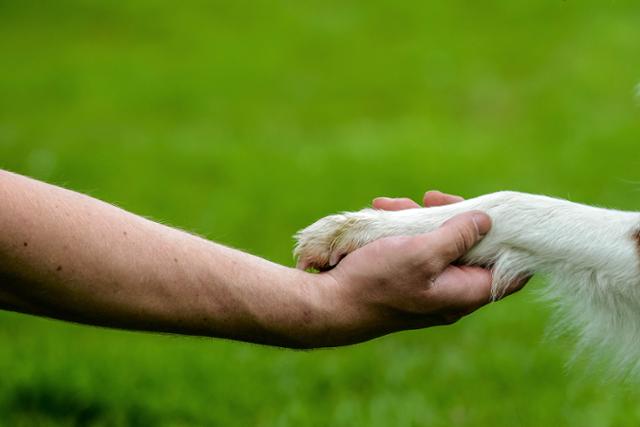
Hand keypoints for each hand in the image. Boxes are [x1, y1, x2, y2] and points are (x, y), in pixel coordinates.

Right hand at [315, 191, 527, 344]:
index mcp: (463, 293)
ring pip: (438, 246)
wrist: (328, 304)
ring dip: (421, 220)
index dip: (512, 243)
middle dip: (454, 219)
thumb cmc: (376, 282)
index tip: (499, 214)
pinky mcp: (404, 280)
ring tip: (393, 204)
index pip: (510, 274)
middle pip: (471, 250)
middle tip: (434, 198)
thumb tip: (486, 220)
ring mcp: (426, 287)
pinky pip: (414, 250)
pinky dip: (403, 230)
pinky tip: (382, 213)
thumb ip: (457, 235)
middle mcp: (450, 293)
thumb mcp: (422, 253)